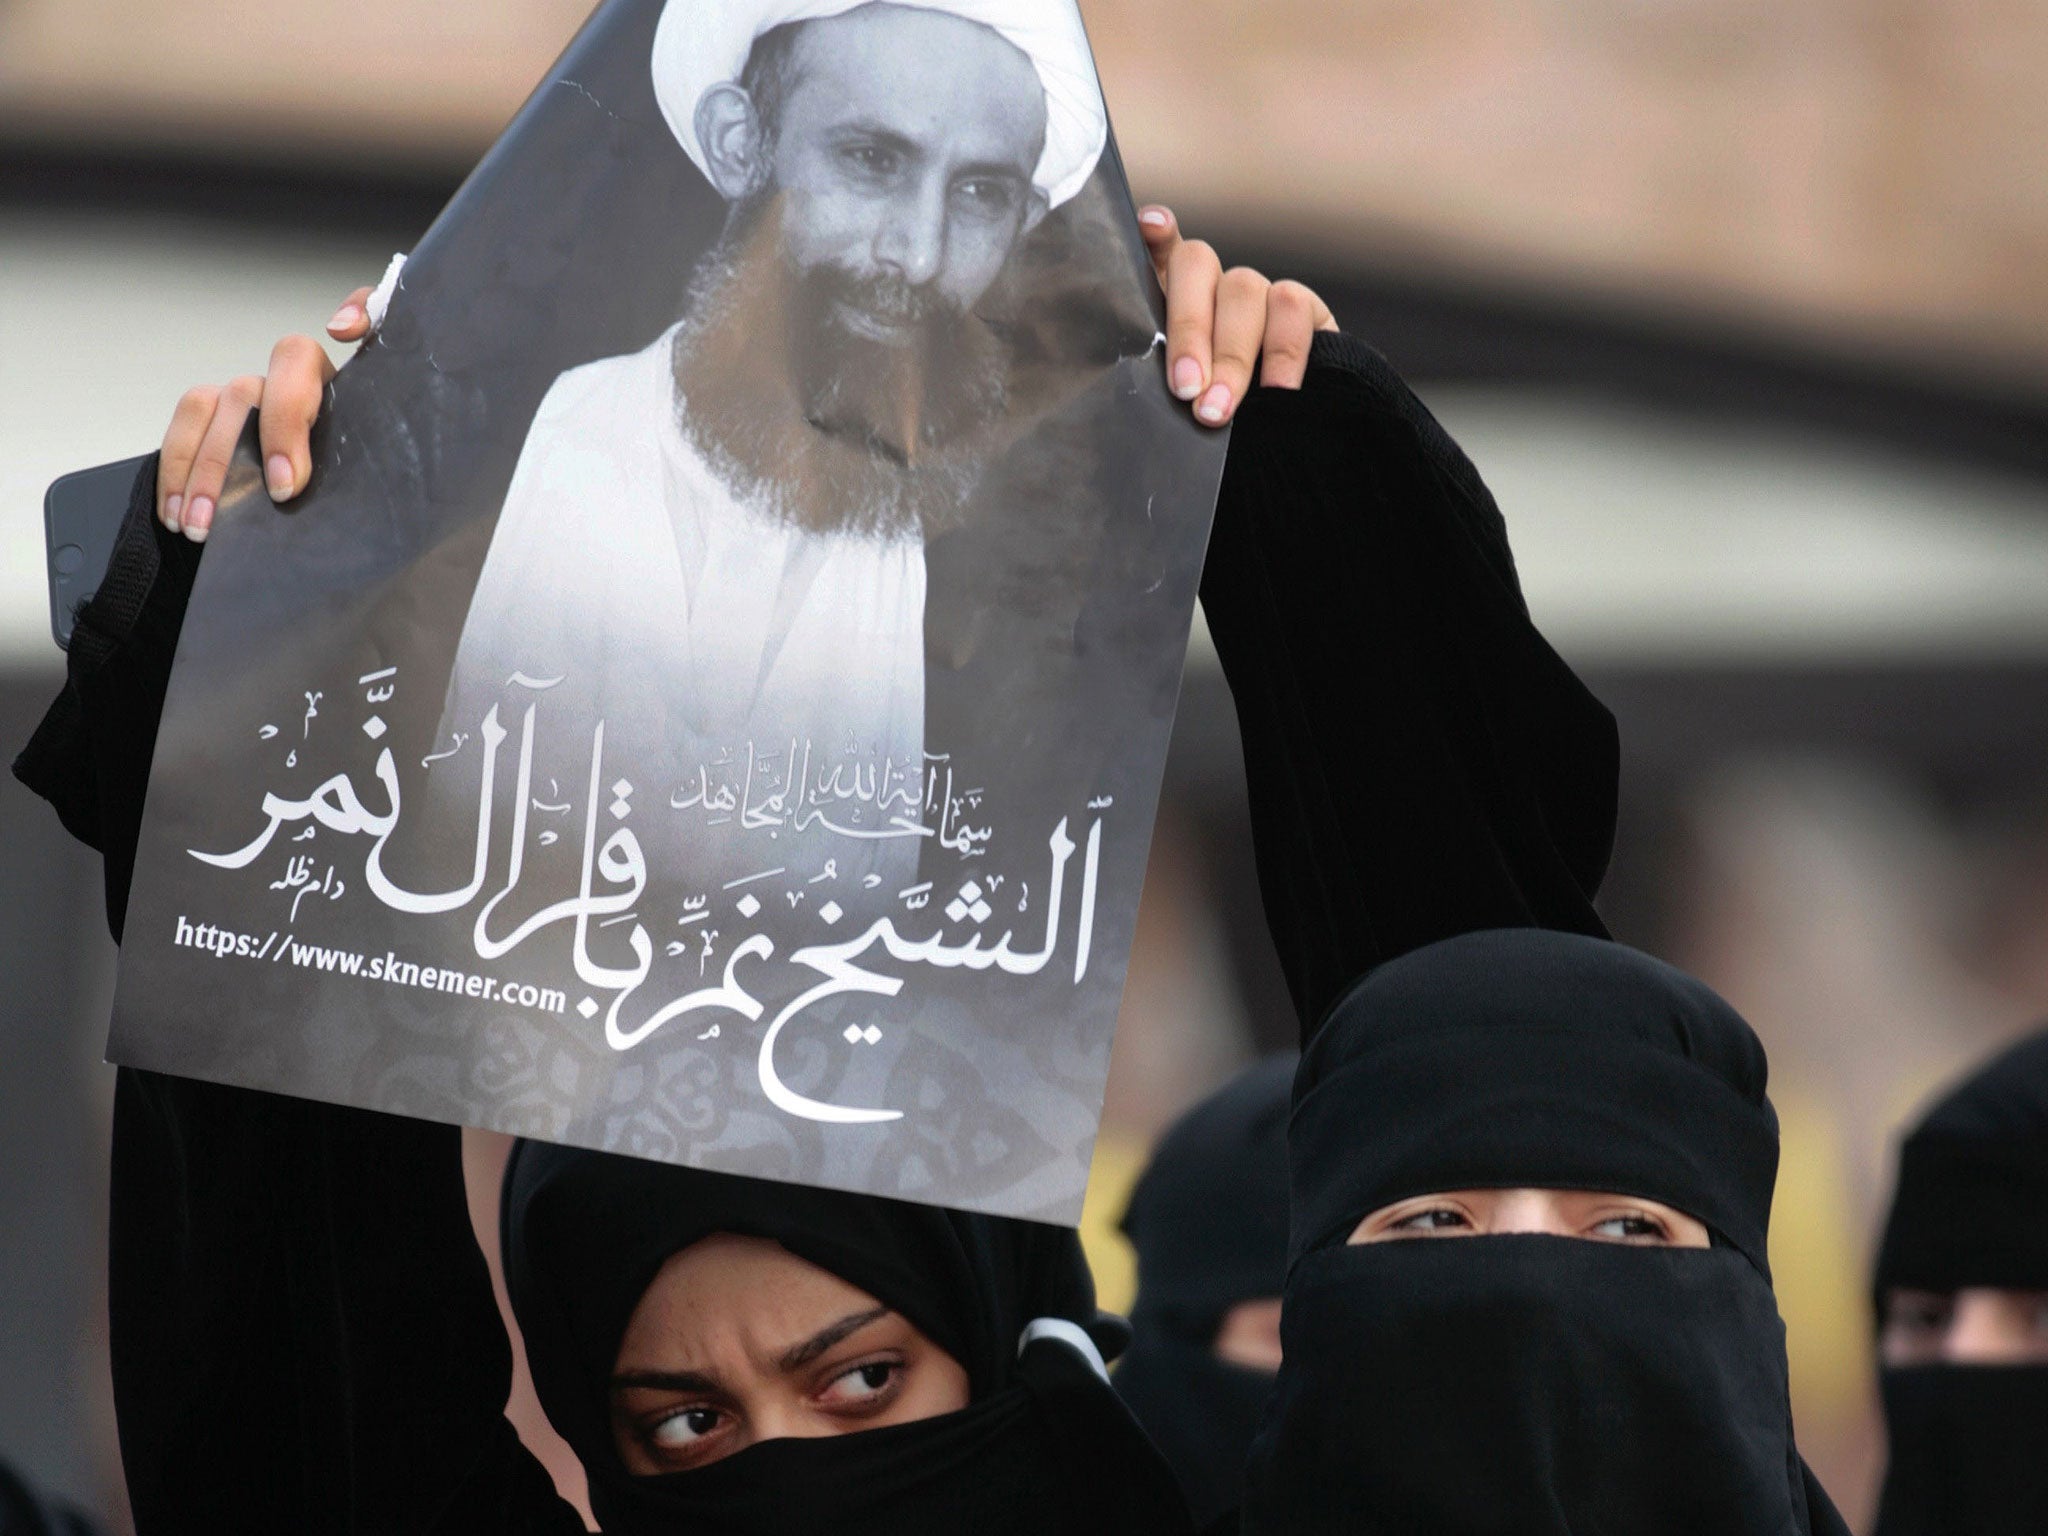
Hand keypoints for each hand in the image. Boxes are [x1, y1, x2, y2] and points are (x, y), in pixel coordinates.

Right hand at [156, 286, 374, 541]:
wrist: (349, 507)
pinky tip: (175, 513)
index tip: (285, 487)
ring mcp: (245, 397)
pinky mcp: (213, 418)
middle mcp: (284, 382)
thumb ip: (360, 478)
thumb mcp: (373, 481)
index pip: (299, 362)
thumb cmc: (364, 487)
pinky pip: (182, 428)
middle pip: (244, 394)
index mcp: (334, 386)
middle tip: (222, 521)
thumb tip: (337, 486)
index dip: (284, 417)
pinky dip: (174, 473)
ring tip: (194, 526)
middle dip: (228, 463)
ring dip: (194, 471)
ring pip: (206, 407)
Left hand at [1139, 205, 1337, 427]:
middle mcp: (1213, 283)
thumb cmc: (1212, 414)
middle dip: (1189, 330)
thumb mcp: (1181, 396)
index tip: (1151, 227)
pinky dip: (1282, 356)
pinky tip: (1277, 392)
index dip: (1155, 235)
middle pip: (1196, 265)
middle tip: (1186, 389)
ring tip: (1218, 409)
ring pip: (1242, 289)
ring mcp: (1258, 291)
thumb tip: (1164, 384)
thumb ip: (1165, 375)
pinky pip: (1292, 309)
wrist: (1282, 446)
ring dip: (1231, 354)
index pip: (1156, 249)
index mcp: (1170, 297)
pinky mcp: (1302, 309)